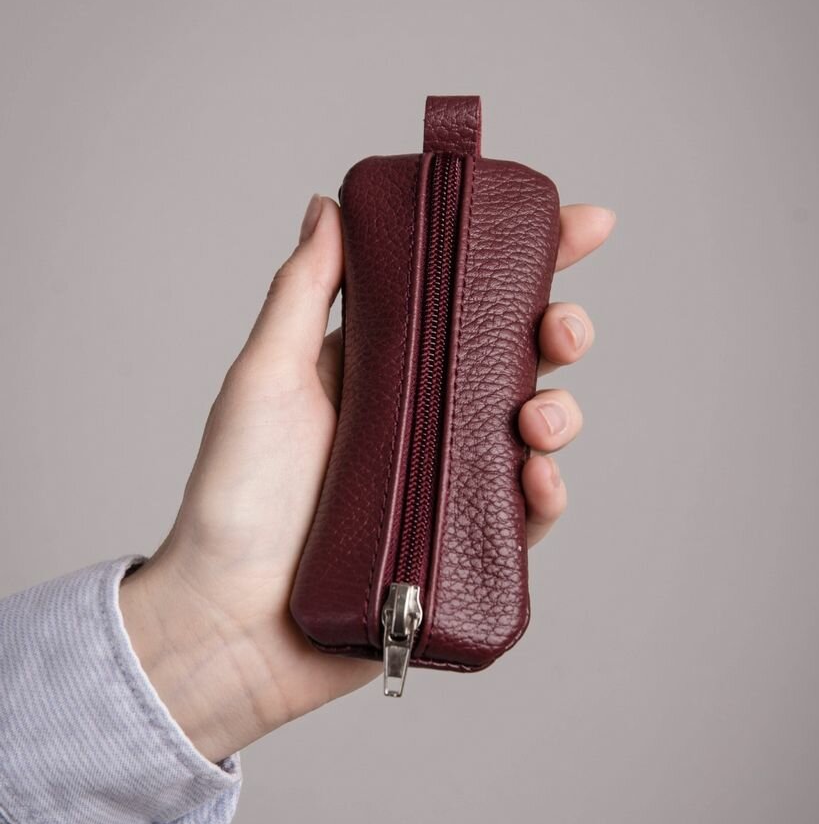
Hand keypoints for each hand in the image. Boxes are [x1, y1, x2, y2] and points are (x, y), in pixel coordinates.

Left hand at [120, 194, 615, 761]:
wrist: (231, 620)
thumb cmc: (235, 498)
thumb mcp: (266, 376)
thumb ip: (304, 290)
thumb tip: (330, 202)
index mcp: (384, 367)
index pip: (466, 299)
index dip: (531, 260)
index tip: (583, 225)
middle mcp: (423, 418)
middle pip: (517, 361)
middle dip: (560, 331)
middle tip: (563, 327)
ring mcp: (445, 482)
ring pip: (533, 433)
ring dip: (559, 413)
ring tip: (536, 421)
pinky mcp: (460, 547)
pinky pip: (525, 516)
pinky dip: (546, 496)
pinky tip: (536, 482)